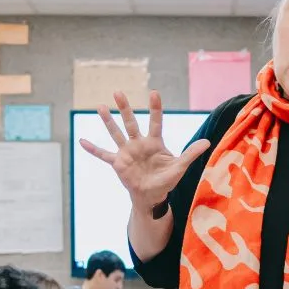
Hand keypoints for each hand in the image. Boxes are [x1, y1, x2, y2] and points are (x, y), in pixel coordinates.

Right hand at [79, 90, 207, 212]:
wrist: (152, 196)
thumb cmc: (166, 180)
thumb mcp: (180, 167)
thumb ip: (191, 153)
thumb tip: (208, 142)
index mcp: (154, 142)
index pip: (155, 121)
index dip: (155, 108)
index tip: (153, 92)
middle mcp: (138, 143)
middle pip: (131, 122)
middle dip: (125, 108)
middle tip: (118, 92)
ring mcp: (127, 152)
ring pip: (116, 133)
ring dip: (108, 121)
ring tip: (101, 107)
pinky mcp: (118, 163)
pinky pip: (103, 155)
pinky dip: (93, 149)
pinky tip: (81, 141)